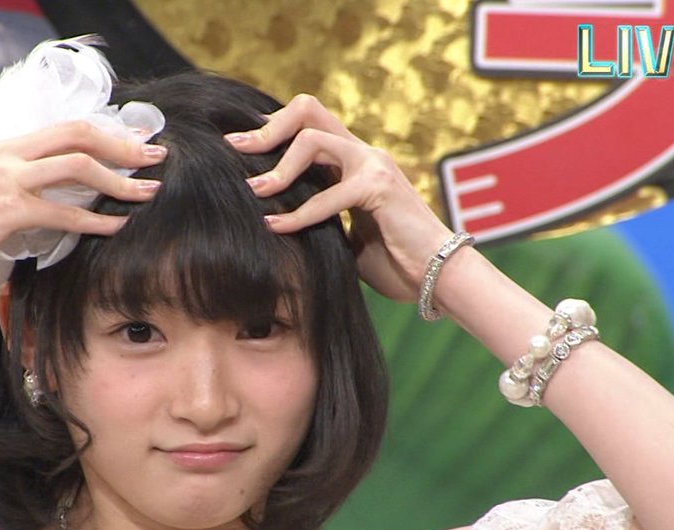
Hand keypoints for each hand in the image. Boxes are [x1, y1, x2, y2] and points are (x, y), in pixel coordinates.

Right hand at [0, 120, 166, 296]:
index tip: (136, 143)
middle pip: (77, 134)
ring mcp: (4, 179)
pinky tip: (116, 228)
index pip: (64, 127)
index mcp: (1, 145)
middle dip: (122, 146)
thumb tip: (64, 196)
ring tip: (147, 194)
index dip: (106, 133)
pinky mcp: (4, 211)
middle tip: (154, 159)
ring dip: (118, 181)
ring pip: (77, 167)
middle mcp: (4, 154)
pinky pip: (63, 213)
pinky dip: (95, 222)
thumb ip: (20, 187)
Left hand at [224, 94, 450, 302]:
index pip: (307, 124)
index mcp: (352, 162)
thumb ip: (317, 222)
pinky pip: (327, 194)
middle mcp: (362, 154)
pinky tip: (276, 227)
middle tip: (235, 150)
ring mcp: (373, 165)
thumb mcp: (343, 237)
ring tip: (255, 192)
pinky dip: (297, 213)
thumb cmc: (394, 263)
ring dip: (277, 167)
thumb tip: (272, 228)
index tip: (238, 151)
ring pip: (313, 139)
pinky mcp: (380, 188)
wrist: (438, 277)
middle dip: (266, 129)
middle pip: (308, 109)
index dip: (271, 132)